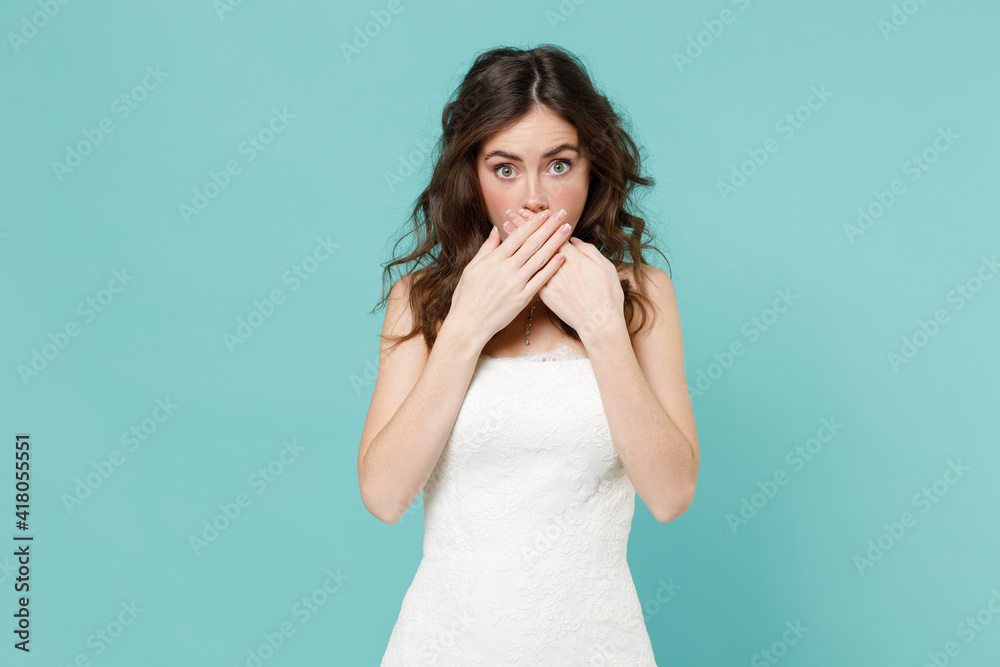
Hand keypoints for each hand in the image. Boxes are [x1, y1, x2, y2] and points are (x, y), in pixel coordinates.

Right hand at [447, 208, 573, 343]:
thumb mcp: (472, 268)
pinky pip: (540, 280)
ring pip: (539, 258)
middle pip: (533, 243)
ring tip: (567, 230)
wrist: (469, 323)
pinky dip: (552, 267)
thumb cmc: (467, 296)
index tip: (545, 213)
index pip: (518, 236)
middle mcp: (507, 269)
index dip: (533, 223)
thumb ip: (486, 248)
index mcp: (494, 259)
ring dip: (555, 242)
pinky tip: (562, 257)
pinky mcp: (522, 298)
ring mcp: (516, 283)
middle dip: (549, 227)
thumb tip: (496, 229)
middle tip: (562, 214)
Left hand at [508, 208, 625, 342]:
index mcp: (574, 257)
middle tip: (509, 213)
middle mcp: (558, 267)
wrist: (599, 322)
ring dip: (517, 242)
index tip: (528, 212)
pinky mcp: (546, 295)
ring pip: (529, 257)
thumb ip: (589, 251)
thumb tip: (575, 241)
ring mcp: (550, 281)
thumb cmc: (607, 294)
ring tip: (505, 229)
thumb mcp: (605, 267)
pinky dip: (519, 263)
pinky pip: (529, 276)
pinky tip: (510, 256)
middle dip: (523, 226)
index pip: (552, 234)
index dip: (539, 222)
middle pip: (537, 242)